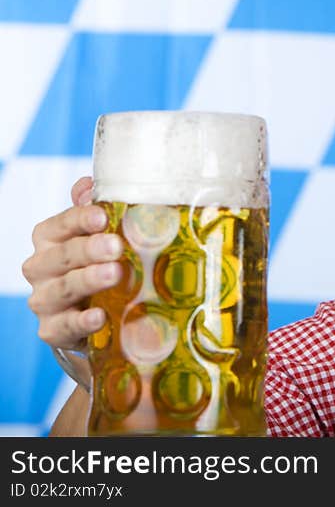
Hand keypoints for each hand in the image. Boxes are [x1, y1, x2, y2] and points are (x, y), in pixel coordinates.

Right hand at [22, 176, 122, 351]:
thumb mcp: (97, 235)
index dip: (80, 219)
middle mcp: (40, 268)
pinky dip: (82, 321)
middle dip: (89, 250)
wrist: (91, 312)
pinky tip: (100, 316)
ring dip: (88, 280)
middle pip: (62, 255)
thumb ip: (91, 209)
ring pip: (62, 288)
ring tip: (114, 274)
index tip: (102, 215)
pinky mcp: (53, 330)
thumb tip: (88, 183)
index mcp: (49, 239)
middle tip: (116, 246)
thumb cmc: (95, 264)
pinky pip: (64, 326)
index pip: (60, 224)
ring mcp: (44, 300)